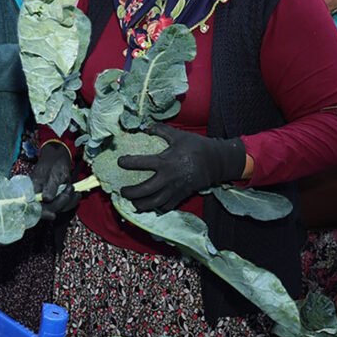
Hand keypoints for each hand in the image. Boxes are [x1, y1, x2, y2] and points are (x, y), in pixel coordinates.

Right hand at [32, 142, 80, 220]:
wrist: (58, 158)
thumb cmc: (54, 164)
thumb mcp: (53, 174)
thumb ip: (50, 187)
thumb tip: (46, 199)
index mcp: (33, 190)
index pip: (34, 206)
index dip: (42, 213)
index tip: (52, 215)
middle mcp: (39, 196)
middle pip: (48, 209)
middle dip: (61, 202)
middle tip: (69, 189)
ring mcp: (48, 199)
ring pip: (58, 208)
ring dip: (69, 201)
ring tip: (72, 188)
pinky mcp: (56, 199)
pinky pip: (64, 206)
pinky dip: (72, 201)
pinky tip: (76, 194)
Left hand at [119, 123, 245, 212]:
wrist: (216, 162)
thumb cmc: (196, 147)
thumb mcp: (178, 135)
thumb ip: (160, 130)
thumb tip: (145, 128)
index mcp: (165, 161)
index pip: (140, 163)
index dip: (127, 163)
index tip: (120, 161)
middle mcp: (168, 178)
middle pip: (144, 190)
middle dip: (130, 193)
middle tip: (122, 190)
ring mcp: (174, 189)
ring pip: (153, 203)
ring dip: (140, 204)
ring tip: (132, 202)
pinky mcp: (181, 196)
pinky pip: (166, 207)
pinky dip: (155, 208)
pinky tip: (149, 205)